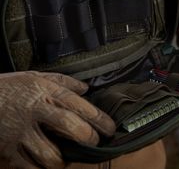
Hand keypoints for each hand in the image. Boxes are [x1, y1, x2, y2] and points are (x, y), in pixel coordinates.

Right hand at [0, 71, 115, 168]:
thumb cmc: (10, 88)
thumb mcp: (35, 77)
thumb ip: (62, 81)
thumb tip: (85, 88)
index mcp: (42, 91)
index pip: (76, 103)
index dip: (97, 117)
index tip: (110, 127)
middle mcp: (34, 111)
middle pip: (68, 126)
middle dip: (87, 137)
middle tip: (94, 142)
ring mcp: (20, 132)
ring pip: (50, 155)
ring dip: (64, 160)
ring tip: (67, 158)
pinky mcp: (8, 151)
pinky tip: (46, 165)